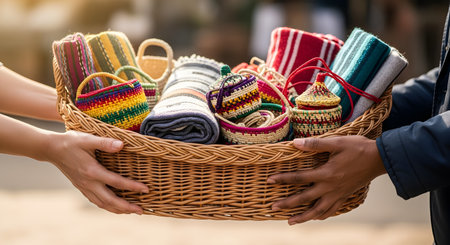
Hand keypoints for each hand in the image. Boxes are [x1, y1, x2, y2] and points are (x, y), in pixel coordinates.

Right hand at [44, 131, 148, 213]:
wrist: (51, 149)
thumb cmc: (71, 141)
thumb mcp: (87, 139)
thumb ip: (105, 142)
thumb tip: (122, 144)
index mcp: (92, 171)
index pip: (116, 182)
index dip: (132, 186)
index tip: (146, 190)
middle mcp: (88, 183)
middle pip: (110, 200)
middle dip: (126, 207)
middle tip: (141, 210)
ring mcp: (84, 187)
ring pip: (102, 204)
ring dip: (118, 209)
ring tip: (131, 211)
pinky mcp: (81, 187)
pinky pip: (96, 201)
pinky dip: (107, 206)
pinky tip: (114, 206)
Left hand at [267, 136, 385, 224]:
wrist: (379, 159)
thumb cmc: (357, 148)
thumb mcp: (336, 142)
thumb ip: (315, 144)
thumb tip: (295, 143)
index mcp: (326, 174)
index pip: (299, 178)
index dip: (283, 179)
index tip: (269, 181)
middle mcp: (330, 187)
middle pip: (304, 199)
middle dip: (287, 204)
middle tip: (272, 207)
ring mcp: (338, 194)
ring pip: (318, 211)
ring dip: (303, 217)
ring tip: (290, 222)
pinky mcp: (344, 196)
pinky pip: (331, 210)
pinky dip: (321, 216)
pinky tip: (315, 218)